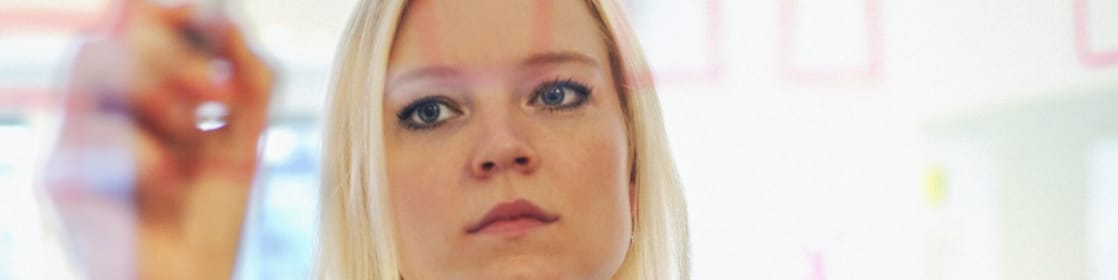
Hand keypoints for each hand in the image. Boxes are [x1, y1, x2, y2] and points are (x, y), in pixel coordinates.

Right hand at [44, 0, 272, 277]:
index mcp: (136, 94)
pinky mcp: (60, 181)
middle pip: (109, 35)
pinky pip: (95, 134)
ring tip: (194, 133)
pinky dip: (146, 150)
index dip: (170, 15)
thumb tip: (226, 22)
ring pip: (90, 61)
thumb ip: (248, 77)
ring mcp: (72, 141)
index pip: (132, 23)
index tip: (215, 28)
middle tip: (217, 93)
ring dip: (155, 86)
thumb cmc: (212, 214)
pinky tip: (171, 179)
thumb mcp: (246, 136)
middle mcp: (97, 110)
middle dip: (171, 52)